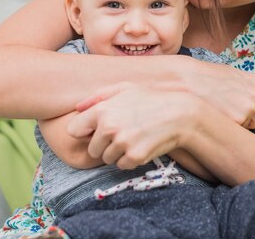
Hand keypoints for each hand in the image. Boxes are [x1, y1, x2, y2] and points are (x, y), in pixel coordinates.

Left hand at [67, 83, 197, 169]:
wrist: (180, 114)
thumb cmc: (151, 99)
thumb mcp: (125, 88)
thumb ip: (98, 96)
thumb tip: (77, 108)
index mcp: (102, 110)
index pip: (74, 131)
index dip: (85, 132)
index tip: (96, 131)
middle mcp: (109, 128)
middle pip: (92, 149)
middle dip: (104, 145)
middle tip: (122, 134)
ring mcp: (122, 143)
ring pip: (107, 159)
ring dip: (117, 153)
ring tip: (134, 138)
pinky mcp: (135, 156)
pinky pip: (122, 165)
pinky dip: (130, 160)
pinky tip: (141, 145)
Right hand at [179, 59, 254, 128]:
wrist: (188, 80)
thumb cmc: (206, 77)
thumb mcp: (229, 74)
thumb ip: (243, 85)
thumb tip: (249, 95)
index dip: (243, 107)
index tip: (231, 105)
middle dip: (243, 117)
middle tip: (224, 111)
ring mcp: (250, 108)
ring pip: (246, 125)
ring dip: (234, 123)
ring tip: (217, 112)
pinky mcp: (239, 120)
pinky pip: (237, 131)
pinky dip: (227, 128)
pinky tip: (215, 118)